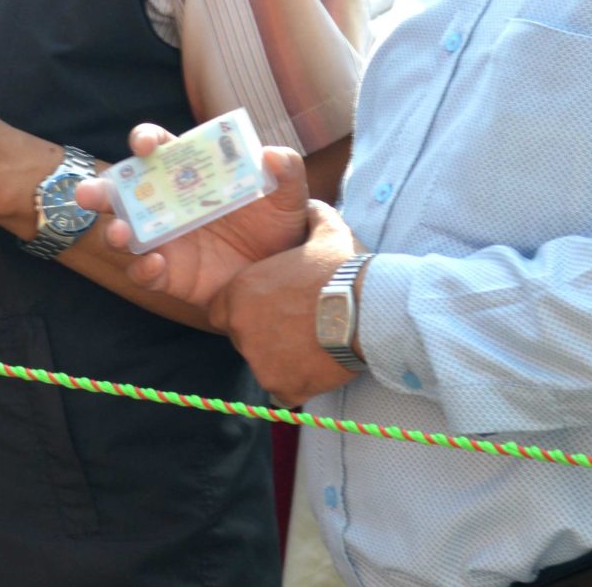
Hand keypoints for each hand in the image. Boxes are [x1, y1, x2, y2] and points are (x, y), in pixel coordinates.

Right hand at [76, 125, 308, 308]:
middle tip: (87, 193)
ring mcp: (165, 240)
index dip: (145, 141)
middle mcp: (168, 204)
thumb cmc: (279, 221)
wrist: (284, 272)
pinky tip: (155, 265)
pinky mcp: (171, 275)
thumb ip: (284, 168)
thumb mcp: (287, 193)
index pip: (158, 149)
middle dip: (101, 190)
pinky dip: (143, 270)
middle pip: (124, 192)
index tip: (144, 145)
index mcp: (189, 173)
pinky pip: (146, 274)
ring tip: (121, 233)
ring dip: (115, 231)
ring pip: (125, 233)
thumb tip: (269, 155)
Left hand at [215, 200, 362, 407]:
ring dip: (281, 357)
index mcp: (240, 292)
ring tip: (312, 344)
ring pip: (263, 362)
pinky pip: (283, 388)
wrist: (368, 311)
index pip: (223, 309)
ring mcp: (260, 361)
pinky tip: (318, 363)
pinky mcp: (281, 386)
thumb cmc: (343, 268)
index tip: (270, 306)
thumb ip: (310, 214)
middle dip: (264, 333)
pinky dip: (297, 381)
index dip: (246, 308)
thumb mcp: (325, 230)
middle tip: (295, 324)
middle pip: (243, 337)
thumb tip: (311, 202)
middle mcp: (241, 328)